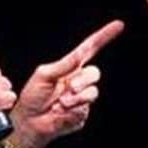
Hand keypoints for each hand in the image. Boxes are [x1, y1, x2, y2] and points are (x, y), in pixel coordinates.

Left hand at [10, 20, 123, 147]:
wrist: (29, 122)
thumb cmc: (32, 97)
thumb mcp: (44, 75)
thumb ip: (64, 65)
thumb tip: (80, 54)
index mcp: (69, 68)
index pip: (90, 49)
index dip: (104, 37)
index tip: (118, 25)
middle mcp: (78, 81)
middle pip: (94, 72)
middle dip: (82, 80)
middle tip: (68, 88)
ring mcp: (82, 97)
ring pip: (93, 91)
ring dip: (76, 97)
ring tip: (60, 103)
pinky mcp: (83, 113)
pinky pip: (85, 108)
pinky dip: (72, 110)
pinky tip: (60, 112)